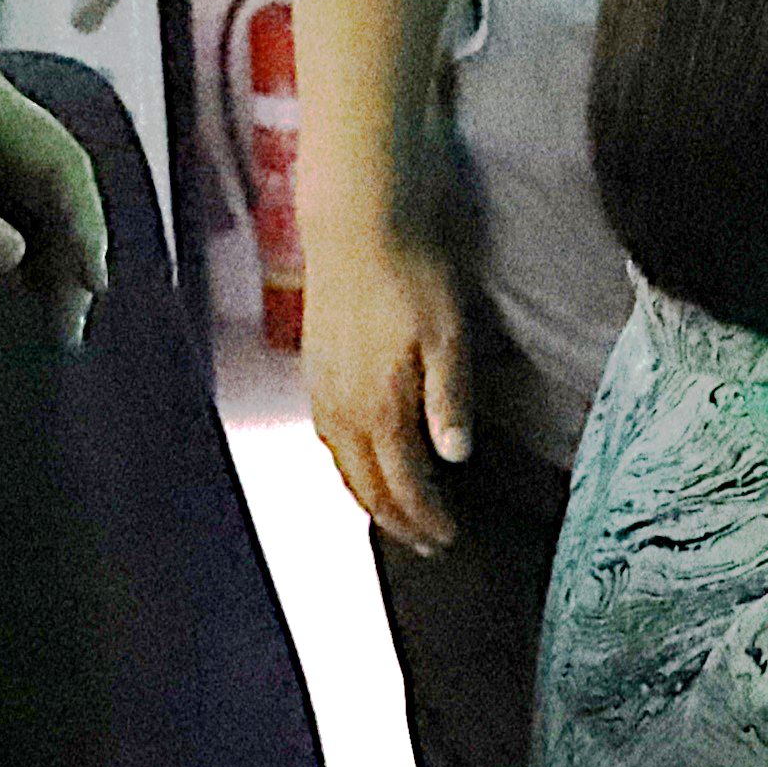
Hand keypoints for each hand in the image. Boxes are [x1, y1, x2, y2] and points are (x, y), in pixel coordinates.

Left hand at [0, 60, 107, 346]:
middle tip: (69, 324)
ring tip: (51, 318)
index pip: (61, 162)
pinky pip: (3, 199)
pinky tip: (18, 288)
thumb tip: (17, 257)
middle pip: (55, 181)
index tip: (89, 288)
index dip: (85, 226)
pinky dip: (18, 242)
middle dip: (71, 250)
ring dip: (49, 252)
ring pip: (34, 194)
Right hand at [304, 209, 481, 553]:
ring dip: (370, 498)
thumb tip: (454, 456)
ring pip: (342, 467)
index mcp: (379, 409)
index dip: (427, 519)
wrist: (357, 223)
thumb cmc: (410, 273)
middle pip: (368, 487)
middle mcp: (342, 411)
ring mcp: (322, 391)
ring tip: (396, 515)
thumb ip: (449, 399)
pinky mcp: (313, 371)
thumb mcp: (448, 335)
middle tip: (428, 542)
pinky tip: (360, 459)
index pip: (405, 487)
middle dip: (399, 521)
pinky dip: (347, 465)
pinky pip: (327, 439)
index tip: (449, 538)